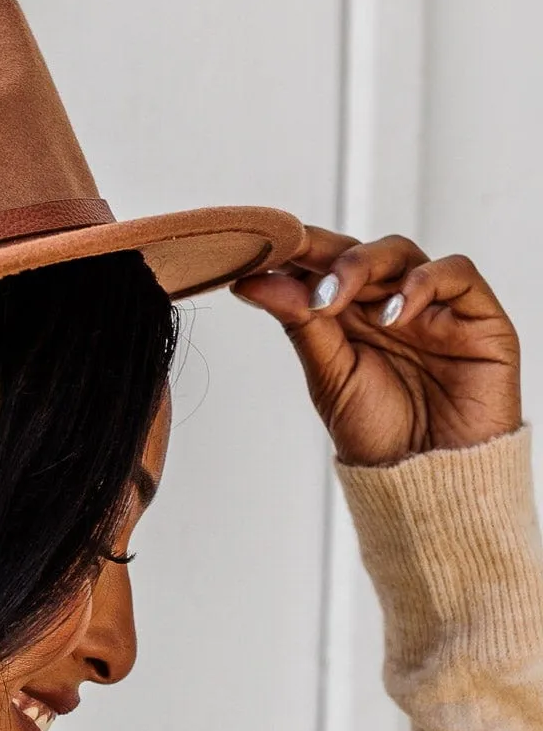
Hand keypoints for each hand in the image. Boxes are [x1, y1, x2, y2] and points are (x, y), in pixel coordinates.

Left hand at [231, 227, 521, 466]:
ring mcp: (434, 305)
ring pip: (400, 252)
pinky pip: (456, 272)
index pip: (323, 265)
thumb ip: (300, 324)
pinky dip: (422, 283)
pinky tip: (394, 314)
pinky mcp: (477, 314)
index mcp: (352, 316)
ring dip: (362, 265)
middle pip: (358, 250)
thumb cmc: (381, 433)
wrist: (429, 480)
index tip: (260, 249)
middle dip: (322, 254)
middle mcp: (390, 303)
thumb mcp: (330, 376)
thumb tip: (254, 281)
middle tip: (293, 265)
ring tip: (333, 299)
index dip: (295, 250)